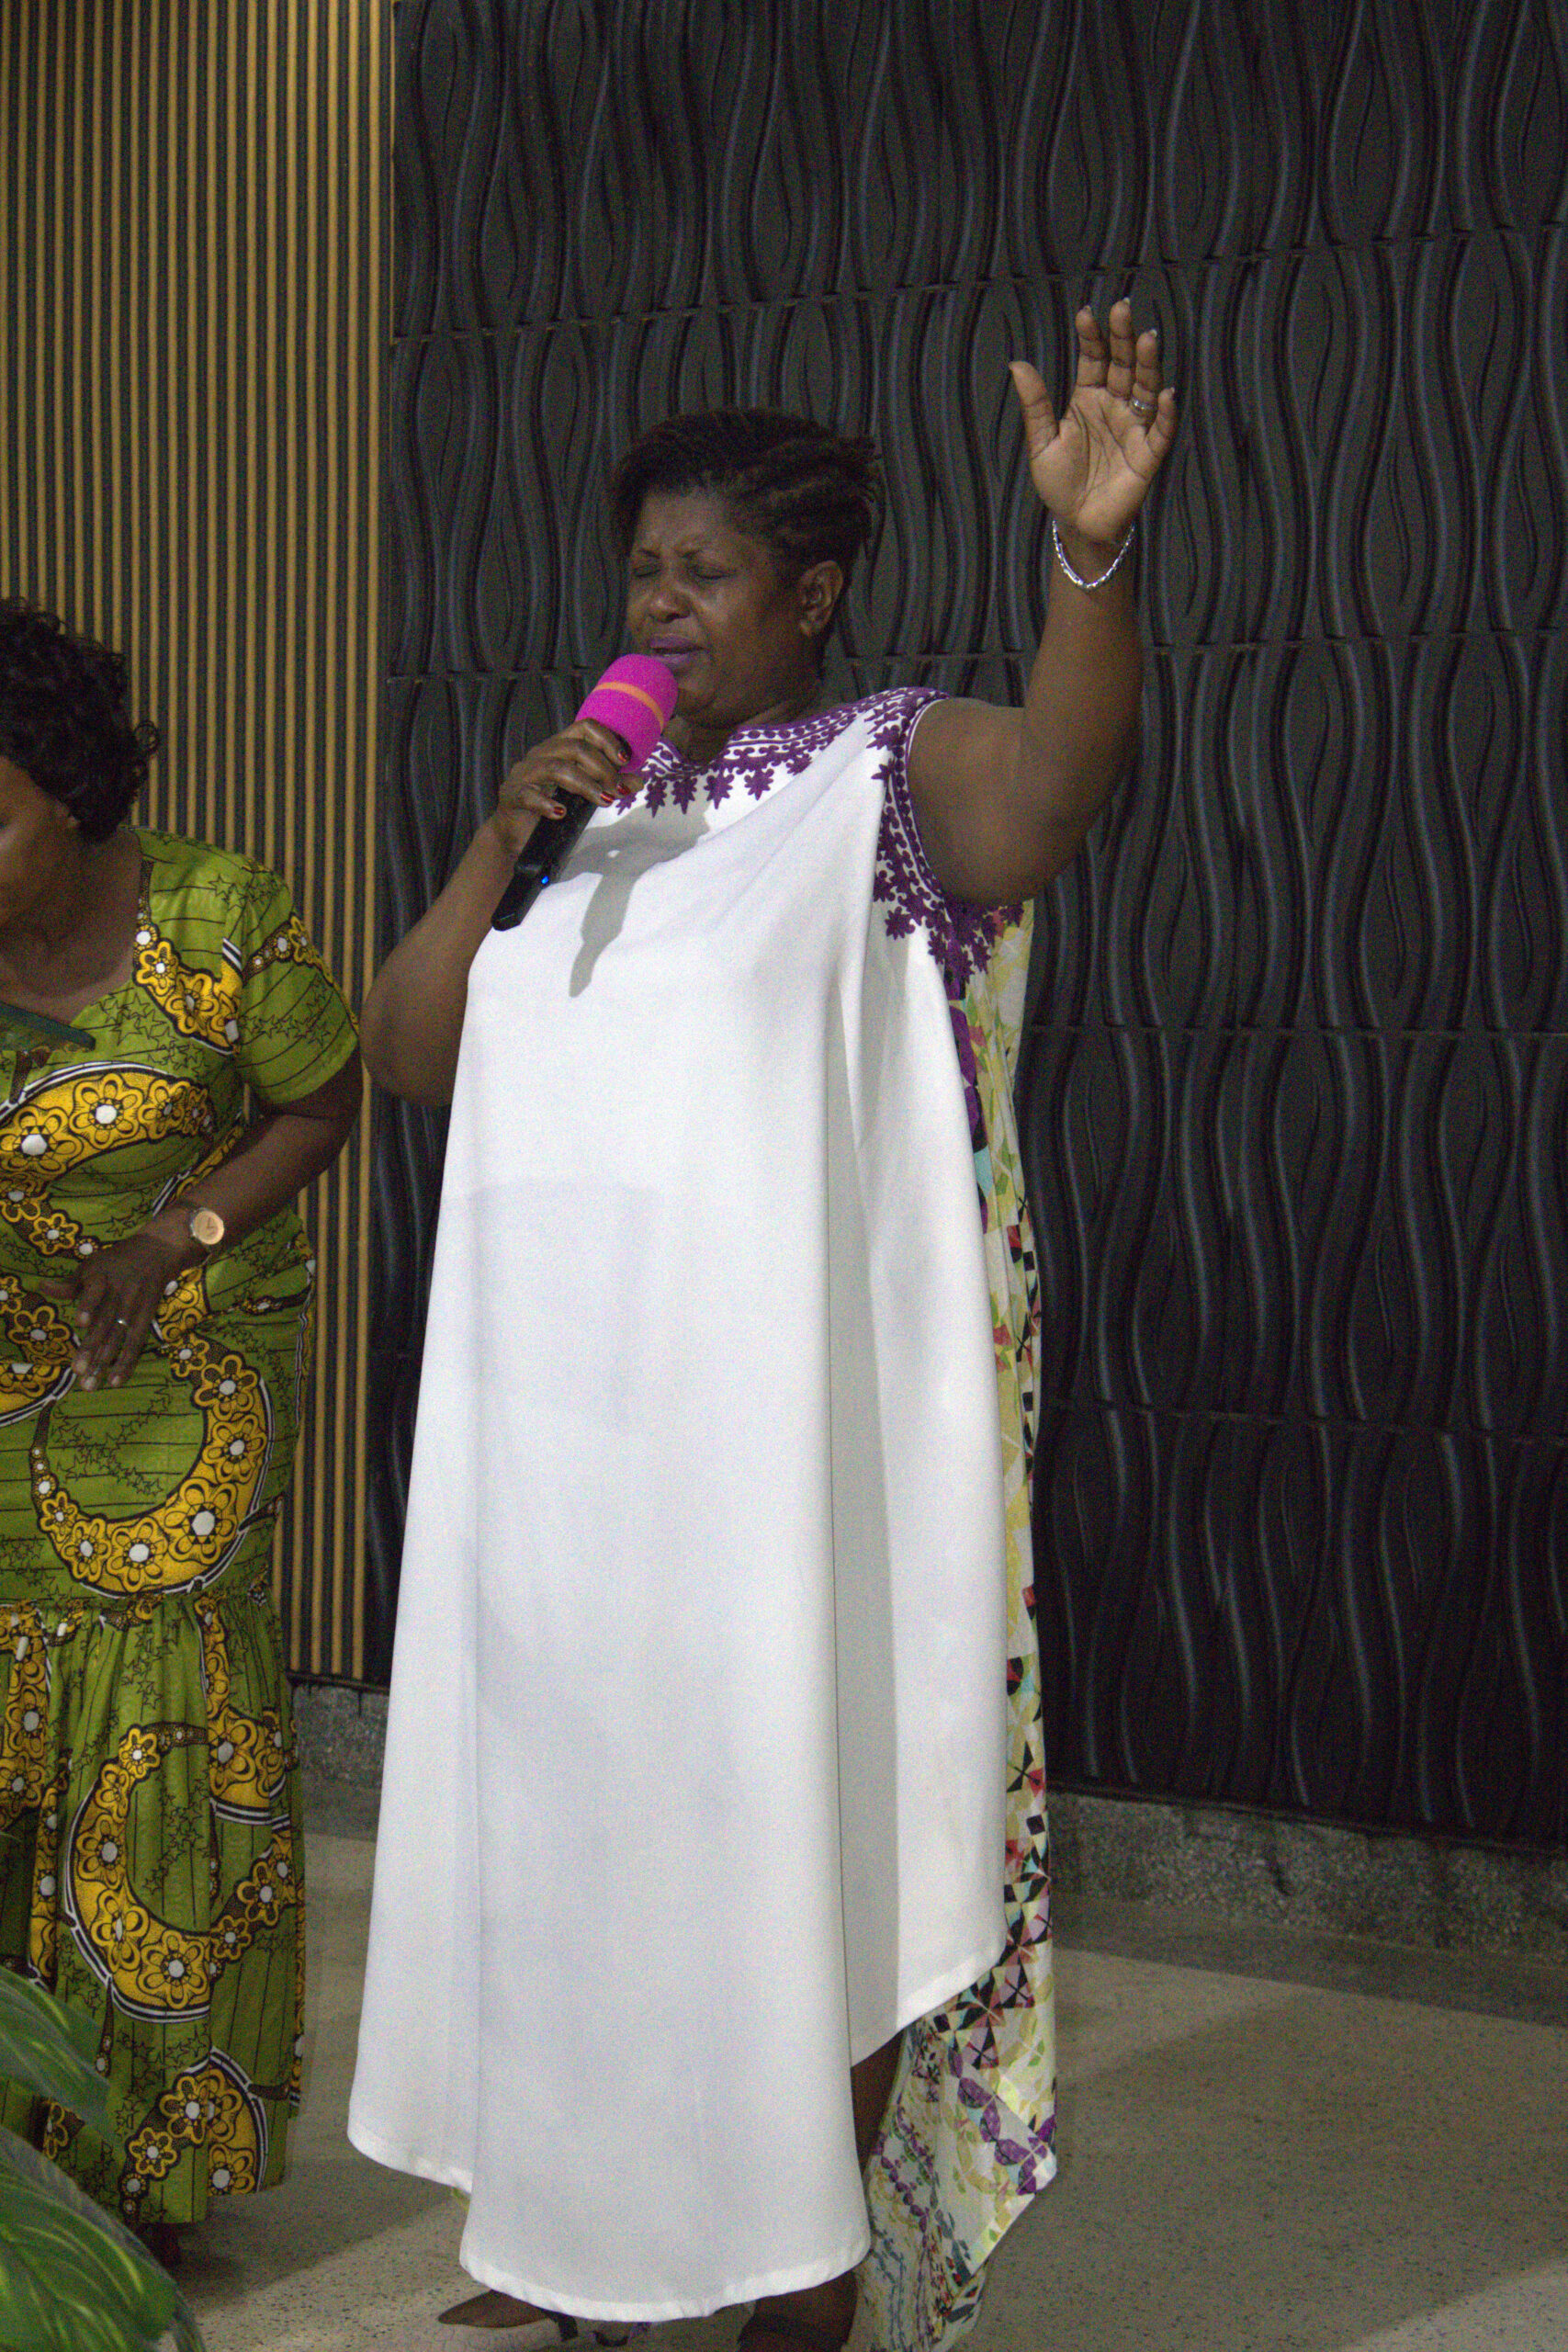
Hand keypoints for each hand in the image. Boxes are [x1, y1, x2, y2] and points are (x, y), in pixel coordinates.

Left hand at [34, 1229, 195, 1392]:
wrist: (158, 1251)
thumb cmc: (116, 1261)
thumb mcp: (92, 1265)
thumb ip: (70, 1283)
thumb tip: (42, 1288)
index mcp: (103, 1277)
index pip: (97, 1291)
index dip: (90, 1305)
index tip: (81, 1323)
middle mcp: (121, 1293)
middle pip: (106, 1322)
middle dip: (92, 1348)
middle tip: (77, 1371)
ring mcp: (135, 1307)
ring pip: (119, 1338)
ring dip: (106, 1362)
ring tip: (91, 1384)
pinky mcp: (147, 1318)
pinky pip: (137, 1343)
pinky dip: (127, 1362)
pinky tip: (116, 1381)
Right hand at [493, 720, 635, 857]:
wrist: (516, 832)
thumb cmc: (551, 806)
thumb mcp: (584, 794)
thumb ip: (608, 784)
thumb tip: (637, 781)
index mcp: (559, 746)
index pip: (585, 728)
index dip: (607, 740)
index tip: (625, 762)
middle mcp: (541, 754)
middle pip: (575, 748)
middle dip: (603, 769)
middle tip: (618, 791)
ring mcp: (524, 773)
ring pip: (557, 768)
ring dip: (585, 785)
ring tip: (603, 801)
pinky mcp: (512, 795)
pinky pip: (529, 794)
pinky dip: (546, 803)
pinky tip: (560, 813)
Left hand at [1009, 299, 1176, 559]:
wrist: (1076, 524)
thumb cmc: (1059, 484)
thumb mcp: (1042, 443)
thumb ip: (1035, 405)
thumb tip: (1017, 364)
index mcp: (1087, 399)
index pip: (1093, 360)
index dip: (1091, 338)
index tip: (1086, 314)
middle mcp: (1114, 406)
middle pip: (1123, 364)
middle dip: (1123, 337)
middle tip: (1122, 309)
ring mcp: (1133, 427)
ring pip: (1145, 388)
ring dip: (1148, 364)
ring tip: (1147, 338)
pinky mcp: (1147, 454)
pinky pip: (1160, 430)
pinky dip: (1164, 413)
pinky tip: (1164, 393)